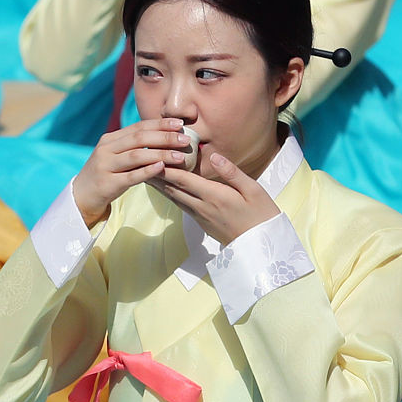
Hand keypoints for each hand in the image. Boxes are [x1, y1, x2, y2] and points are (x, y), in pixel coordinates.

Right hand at [72, 119, 187, 225]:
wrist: (81, 196)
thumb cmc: (105, 174)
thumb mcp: (115, 156)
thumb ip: (133, 146)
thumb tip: (164, 137)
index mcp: (110, 139)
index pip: (138, 127)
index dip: (160, 124)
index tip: (180, 124)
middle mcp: (106, 149)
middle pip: (139, 139)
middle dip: (165, 137)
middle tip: (185, 140)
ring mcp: (105, 166)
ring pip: (137, 156)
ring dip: (161, 154)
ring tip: (180, 156)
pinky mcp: (107, 184)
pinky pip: (130, 176)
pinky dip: (147, 171)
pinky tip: (161, 168)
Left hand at [153, 146, 281, 243]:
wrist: (262, 246)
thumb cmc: (261, 214)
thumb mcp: (253, 190)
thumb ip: (232, 173)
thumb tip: (214, 157)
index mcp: (214, 196)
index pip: (184, 179)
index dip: (165, 168)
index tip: (152, 155)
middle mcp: (202, 207)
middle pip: (173, 188)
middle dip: (155, 174)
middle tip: (139, 161)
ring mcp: (200, 216)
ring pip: (174, 198)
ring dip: (159, 185)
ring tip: (145, 172)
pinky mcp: (201, 223)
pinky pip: (181, 205)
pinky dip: (170, 194)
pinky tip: (165, 189)